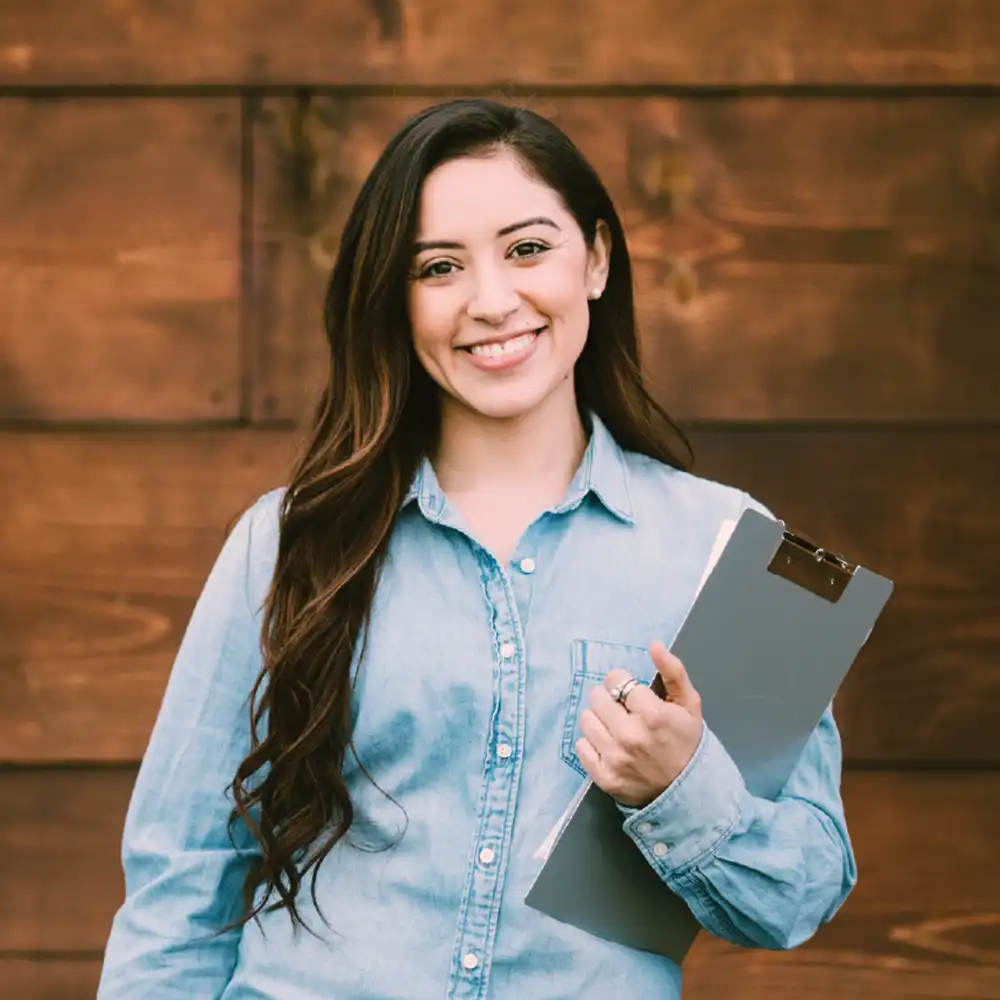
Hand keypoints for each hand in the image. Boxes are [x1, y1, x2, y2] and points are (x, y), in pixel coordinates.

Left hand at [575, 641, 703, 807]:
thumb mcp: (689, 704)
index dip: (623, 683)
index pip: (615, 679)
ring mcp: (614, 758)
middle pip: (596, 697)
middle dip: (609, 699)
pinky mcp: (603, 776)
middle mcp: (630, 736)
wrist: (687, 791)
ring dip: (599, 719)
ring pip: (586, 719)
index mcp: (651, 714)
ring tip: (615, 727)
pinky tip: (609, 745)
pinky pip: (581, 746)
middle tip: (622, 710)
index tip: (631, 693)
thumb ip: (673, 671)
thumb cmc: (686, 742)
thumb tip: (654, 645)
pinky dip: (592, 743)